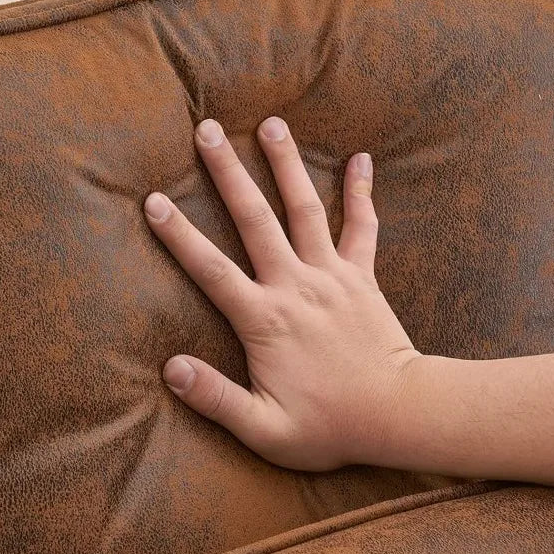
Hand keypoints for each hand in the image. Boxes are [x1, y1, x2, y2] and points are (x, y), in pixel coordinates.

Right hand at [143, 116, 419, 471]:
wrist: (399, 415)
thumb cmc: (330, 427)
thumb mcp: (265, 429)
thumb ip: (216, 399)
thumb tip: (170, 370)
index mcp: (265, 319)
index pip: (211, 269)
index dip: (179, 235)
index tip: (154, 201)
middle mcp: (296, 286)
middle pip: (255, 220)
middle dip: (228, 173)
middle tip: (208, 130)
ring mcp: (332, 276)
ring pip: (305, 209)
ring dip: (287, 165)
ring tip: (271, 123)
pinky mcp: (362, 278)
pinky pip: (363, 227)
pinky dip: (361, 192)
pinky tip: (361, 158)